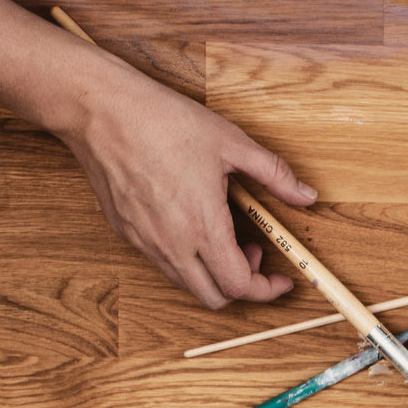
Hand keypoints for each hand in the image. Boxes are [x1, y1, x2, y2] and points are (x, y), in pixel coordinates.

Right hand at [57, 63, 316, 309]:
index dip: (266, 290)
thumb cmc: (164, 121)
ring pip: (186, 283)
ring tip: (224, 236)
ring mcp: (144, 241)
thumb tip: (306, 196)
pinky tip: (193, 224)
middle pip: (213, 298)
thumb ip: (275, 175)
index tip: (281, 280)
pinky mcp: (125, 232)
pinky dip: (187, 259)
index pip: (238, 286)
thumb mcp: (233, 143)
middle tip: (254, 254)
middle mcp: (170, 243)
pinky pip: (162, 263)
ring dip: (213, 273)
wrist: (100, 109)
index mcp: (201, 226)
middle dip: (241, 286)